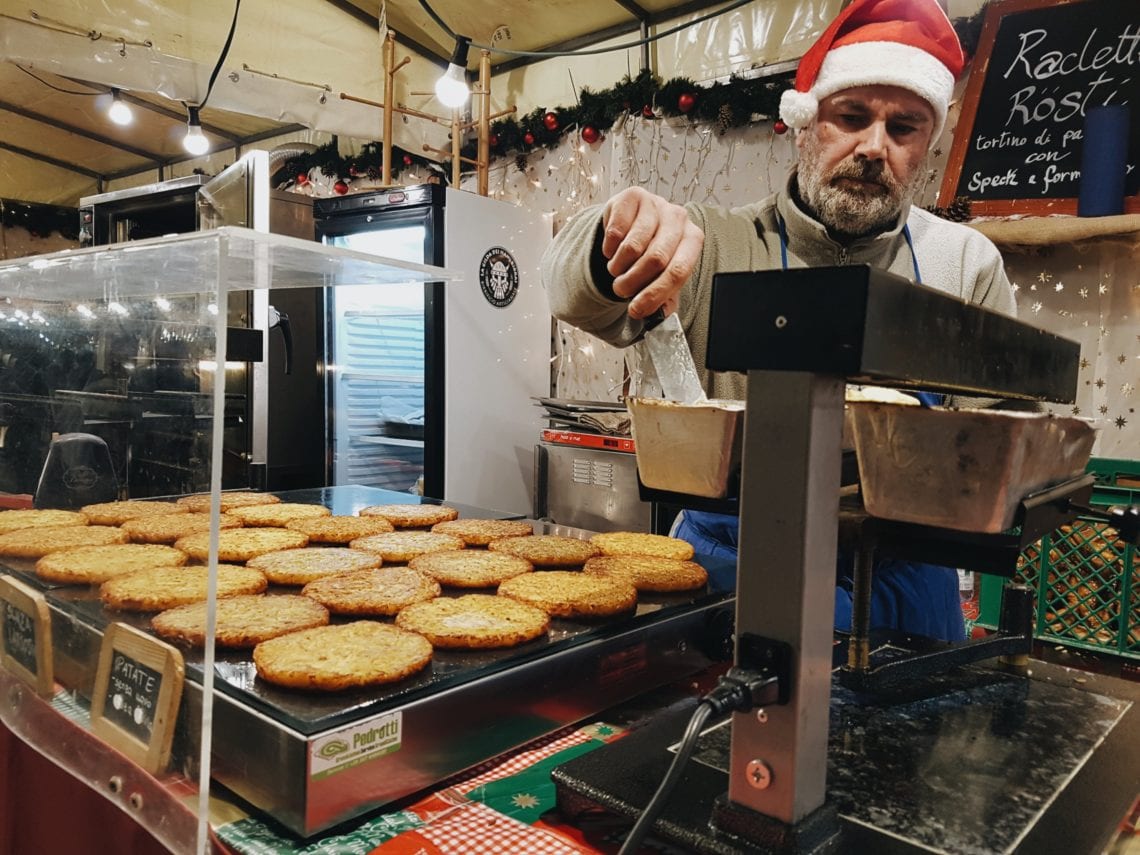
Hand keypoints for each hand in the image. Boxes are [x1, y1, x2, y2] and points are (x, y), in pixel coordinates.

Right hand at [601, 187, 703, 319]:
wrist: (632, 222)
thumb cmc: (650, 250)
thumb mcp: (662, 273)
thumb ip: (665, 296)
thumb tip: (661, 317)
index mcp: (692, 239)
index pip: (678, 271)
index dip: (655, 294)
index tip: (636, 310)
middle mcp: (678, 218)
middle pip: (655, 259)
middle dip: (633, 283)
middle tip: (621, 290)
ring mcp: (656, 203)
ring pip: (633, 247)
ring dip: (618, 267)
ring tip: (616, 270)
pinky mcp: (632, 196)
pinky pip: (615, 231)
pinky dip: (609, 249)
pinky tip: (612, 250)